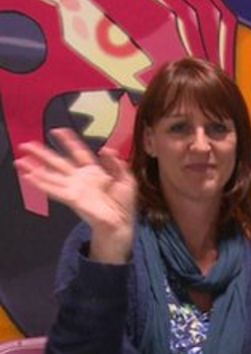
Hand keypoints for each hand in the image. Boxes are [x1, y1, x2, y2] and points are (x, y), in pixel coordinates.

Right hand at [16, 128, 135, 262]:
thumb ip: (116, 163)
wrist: (121, 223)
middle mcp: (81, 179)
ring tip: (21, 161)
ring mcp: (75, 189)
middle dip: (42, 153)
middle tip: (27, 145)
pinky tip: (30, 177)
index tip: (59, 131)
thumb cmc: (123, 203)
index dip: (69, 141)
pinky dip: (41, 183)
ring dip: (35, 169)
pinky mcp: (73, 199)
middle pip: (58, 162)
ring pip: (51, 176)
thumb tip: (107, 149)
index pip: (79, 153)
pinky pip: (54, 190)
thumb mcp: (126, 179)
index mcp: (94, 172)